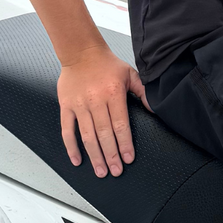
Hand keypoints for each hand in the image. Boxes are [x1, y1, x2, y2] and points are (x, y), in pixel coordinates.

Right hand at [56, 46, 148, 176]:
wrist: (80, 51)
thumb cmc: (107, 63)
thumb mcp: (130, 74)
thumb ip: (143, 92)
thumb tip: (156, 109)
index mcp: (113, 93)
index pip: (120, 124)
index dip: (125, 143)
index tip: (128, 158)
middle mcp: (95, 101)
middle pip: (104, 133)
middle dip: (111, 155)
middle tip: (116, 171)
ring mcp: (79, 105)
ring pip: (87, 135)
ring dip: (94, 155)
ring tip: (101, 171)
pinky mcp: (66, 106)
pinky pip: (67, 130)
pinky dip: (71, 147)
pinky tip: (77, 160)